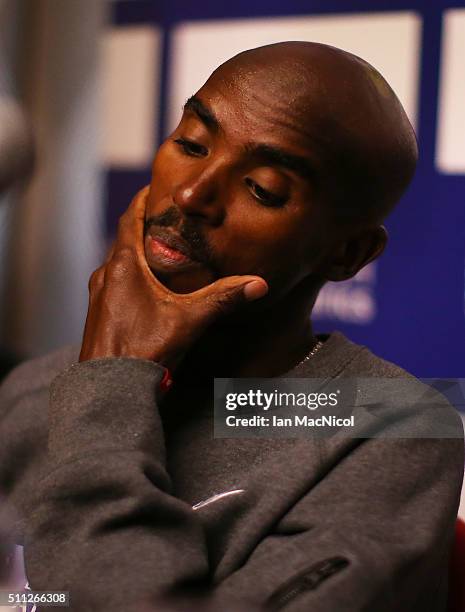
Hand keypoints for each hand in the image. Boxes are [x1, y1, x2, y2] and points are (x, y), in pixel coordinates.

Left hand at [79, 187, 267, 367]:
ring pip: (119, 264)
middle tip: (166, 219)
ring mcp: (99, 296)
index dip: (142, 201)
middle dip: (144, 227)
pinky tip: (148, 290)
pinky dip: (131, 276)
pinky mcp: (99, 314)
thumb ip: (223, 299)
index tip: (153, 188)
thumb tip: (258, 284)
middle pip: (124, 240)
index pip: (129, 219)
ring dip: (137, 254)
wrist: (110, 387)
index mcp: (123, 266)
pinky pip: (115, 283)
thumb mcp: (189, 321)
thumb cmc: (142, 350)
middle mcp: (106, 275)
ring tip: (160, 251)